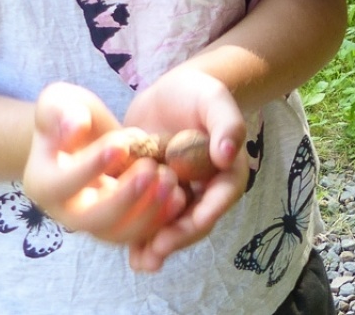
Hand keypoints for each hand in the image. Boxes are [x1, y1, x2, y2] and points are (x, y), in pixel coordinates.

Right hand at [21, 82, 186, 253]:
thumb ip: (61, 111)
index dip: (90, 167)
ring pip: (119, 233)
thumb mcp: (59, 102)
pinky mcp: (122, 226)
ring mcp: (95, 224)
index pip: (62, 184)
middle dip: (124, 197)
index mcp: (42, 184)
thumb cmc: (71, 116)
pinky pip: (140, 234)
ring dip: (148, 212)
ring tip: (170, 180)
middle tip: (151, 169)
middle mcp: (65, 212)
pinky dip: (161, 220)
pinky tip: (181, 196)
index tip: (120, 144)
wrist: (88, 138)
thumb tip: (74, 126)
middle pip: (91, 220)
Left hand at [123, 67, 256, 271]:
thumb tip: (227, 154)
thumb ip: (227, 124)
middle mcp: (207, 189)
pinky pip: (153, 218)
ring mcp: (182, 194)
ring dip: (157, 246)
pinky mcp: (158, 193)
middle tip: (152, 254)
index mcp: (227, 172)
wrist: (172, 94)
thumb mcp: (214, 100)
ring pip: (173, 226)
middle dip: (174, 240)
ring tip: (140, 262)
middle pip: (195, 222)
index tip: (171, 236)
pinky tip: (127, 251)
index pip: (217, 202)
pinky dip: (142, 235)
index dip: (195, 222)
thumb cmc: (199, 93)